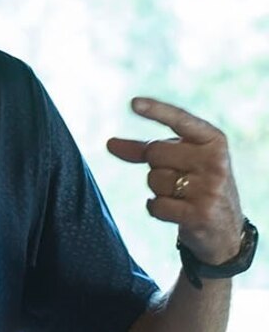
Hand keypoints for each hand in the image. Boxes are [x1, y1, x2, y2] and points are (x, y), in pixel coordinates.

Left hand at [105, 97, 246, 265]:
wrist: (223, 228)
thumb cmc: (196, 186)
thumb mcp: (180, 161)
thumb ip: (146, 149)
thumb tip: (109, 143)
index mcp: (214, 141)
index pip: (181, 120)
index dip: (157, 111)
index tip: (133, 103)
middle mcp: (216, 161)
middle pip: (155, 152)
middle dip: (155, 165)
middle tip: (176, 177)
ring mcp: (210, 188)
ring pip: (153, 179)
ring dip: (158, 190)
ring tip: (181, 196)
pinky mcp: (200, 213)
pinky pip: (155, 205)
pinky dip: (156, 208)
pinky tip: (175, 210)